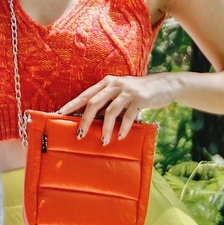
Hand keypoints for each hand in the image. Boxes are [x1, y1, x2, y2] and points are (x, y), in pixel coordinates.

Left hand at [57, 74, 178, 144]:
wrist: (165, 85)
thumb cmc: (137, 93)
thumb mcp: (119, 94)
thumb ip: (106, 103)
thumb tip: (88, 121)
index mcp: (105, 82)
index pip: (84, 95)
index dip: (71, 105)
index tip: (58, 114)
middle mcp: (114, 84)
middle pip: (93, 103)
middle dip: (85, 120)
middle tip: (80, 135)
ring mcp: (127, 90)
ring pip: (110, 111)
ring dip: (105, 128)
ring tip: (103, 141)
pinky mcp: (140, 98)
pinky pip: (129, 115)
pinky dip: (123, 128)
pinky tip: (120, 137)